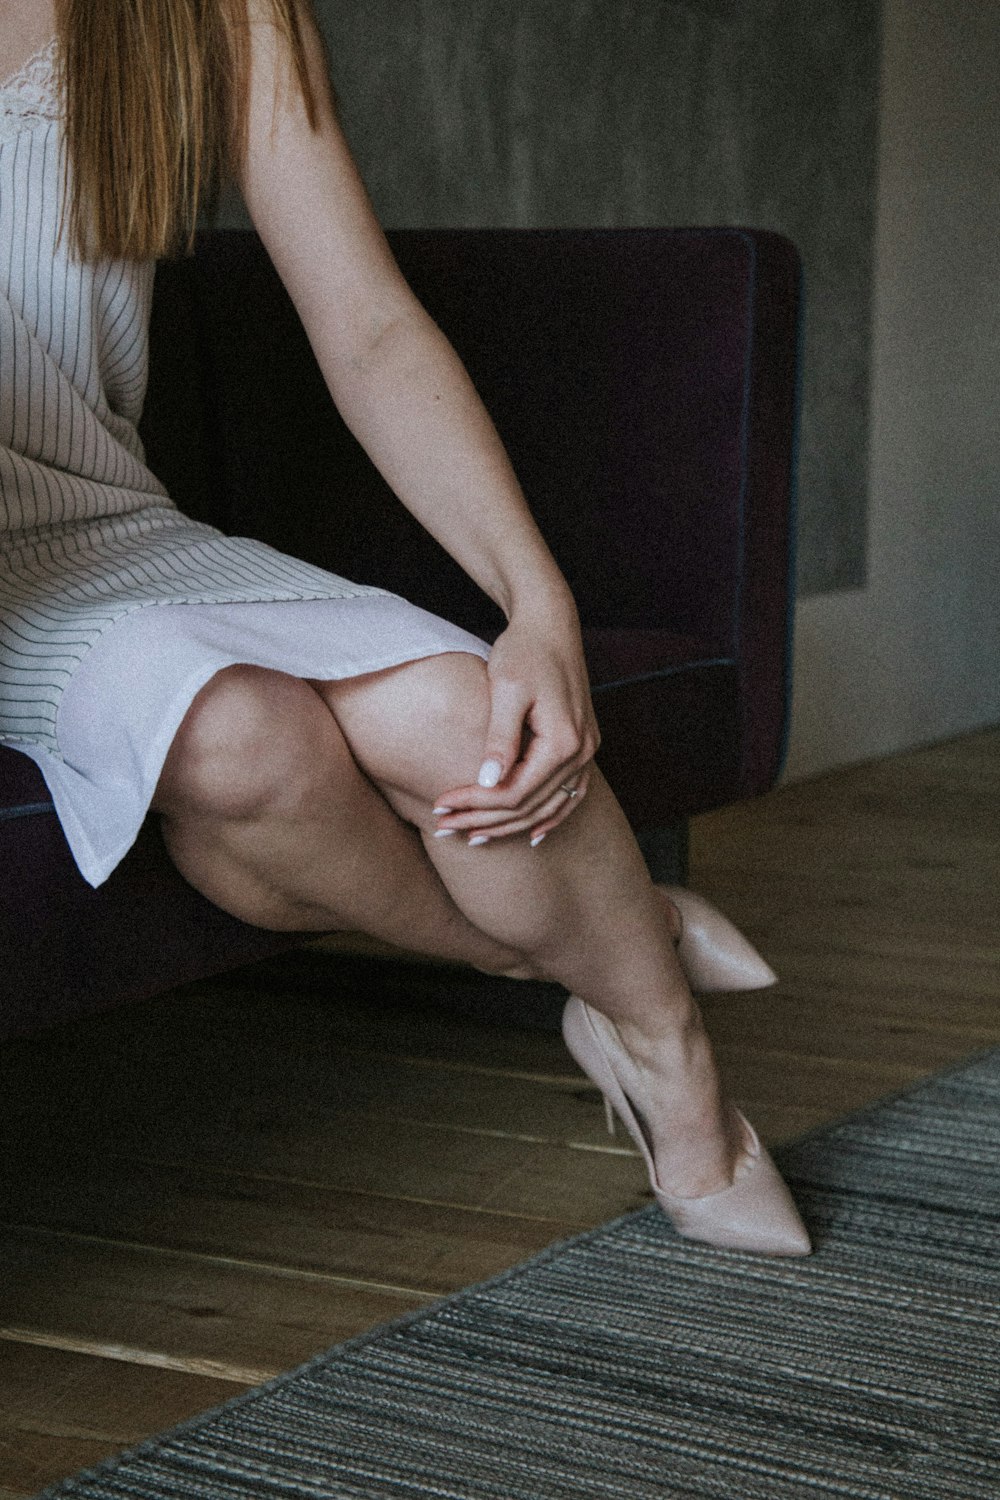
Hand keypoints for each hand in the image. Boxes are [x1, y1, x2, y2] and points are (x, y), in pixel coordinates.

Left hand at [432, 603, 600, 844]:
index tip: (439, 805)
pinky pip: (569, 796)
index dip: (474, 803)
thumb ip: (499, 738)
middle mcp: (582, 752)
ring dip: (510, 825)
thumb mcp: (505, 689)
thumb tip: (487, 783)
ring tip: (473, 837)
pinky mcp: (583, 747)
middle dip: (484, 820)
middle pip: (529, 806)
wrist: (551, 625)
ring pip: (548, 807)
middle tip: (444, 827)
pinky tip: (530, 834)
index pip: (513, 791)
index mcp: (563, 741)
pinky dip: (549, 817)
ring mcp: (587, 752)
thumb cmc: (523, 651)